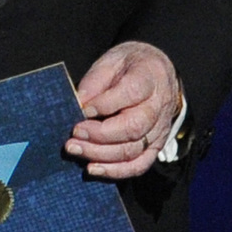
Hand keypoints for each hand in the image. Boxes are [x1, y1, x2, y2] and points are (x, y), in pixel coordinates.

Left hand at [68, 41, 181, 179]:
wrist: (157, 74)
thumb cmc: (131, 66)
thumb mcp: (112, 61)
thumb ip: (96, 80)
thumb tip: (79, 103)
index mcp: (149, 78)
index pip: (131, 93)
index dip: (105, 104)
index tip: (82, 109)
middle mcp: (158, 107)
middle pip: (133, 127)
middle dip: (99, 135)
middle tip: (73, 135)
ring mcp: (158, 129)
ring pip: (133, 149)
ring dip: (101, 154)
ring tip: (75, 150)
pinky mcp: (155, 146)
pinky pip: (139, 164)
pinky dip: (116, 171)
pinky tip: (93, 169)